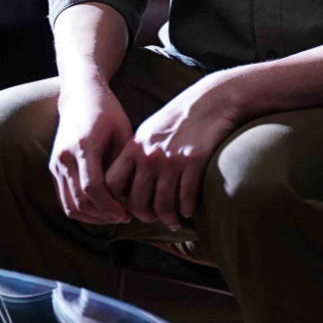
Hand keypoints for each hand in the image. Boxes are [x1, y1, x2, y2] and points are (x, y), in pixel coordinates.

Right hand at [49, 82, 133, 225]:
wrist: (80, 96)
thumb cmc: (107, 112)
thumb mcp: (122, 132)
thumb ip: (124, 164)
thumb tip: (130, 198)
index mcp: (83, 146)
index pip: (92, 188)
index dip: (109, 207)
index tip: (126, 214)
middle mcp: (64, 157)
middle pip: (80, 202)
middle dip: (103, 216)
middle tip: (123, 217)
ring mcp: (56, 163)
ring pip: (69, 205)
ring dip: (91, 217)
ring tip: (112, 216)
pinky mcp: (53, 168)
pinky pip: (64, 199)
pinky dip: (81, 210)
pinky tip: (100, 209)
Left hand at [104, 76, 239, 229]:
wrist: (210, 101)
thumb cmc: (179, 118)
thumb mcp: (149, 132)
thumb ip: (137, 155)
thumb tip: (128, 184)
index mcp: (134, 147)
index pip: (112, 183)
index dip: (118, 202)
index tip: (128, 207)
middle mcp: (149, 155)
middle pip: (137, 201)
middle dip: (146, 216)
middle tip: (155, 219)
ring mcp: (171, 159)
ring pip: (162, 205)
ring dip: (169, 219)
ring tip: (174, 221)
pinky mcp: (193, 162)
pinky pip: (185, 199)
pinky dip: (186, 210)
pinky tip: (189, 211)